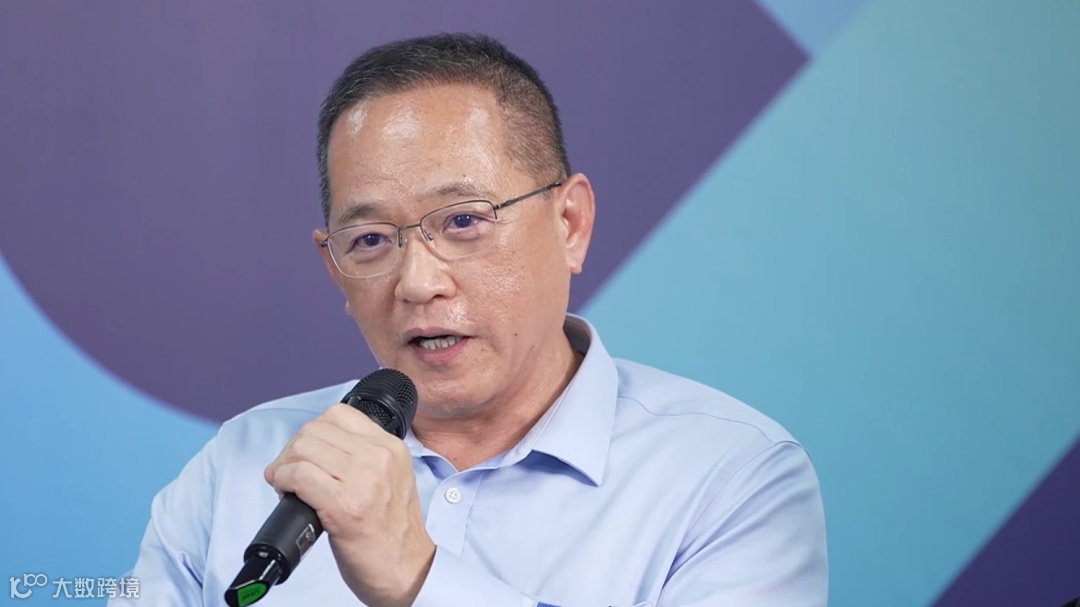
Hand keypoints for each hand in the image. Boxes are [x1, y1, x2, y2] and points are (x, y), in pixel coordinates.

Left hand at [264, 403, 434, 606]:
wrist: (408, 571)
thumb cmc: (392, 533)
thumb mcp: (392, 479)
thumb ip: (365, 457)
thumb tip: (315, 448)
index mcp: (392, 448)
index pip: (338, 414)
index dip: (312, 432)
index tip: (306, 454)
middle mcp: (380, 458)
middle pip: (314, 430)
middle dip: (291, 451)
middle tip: (288, 474)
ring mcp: (364, 480)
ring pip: (303, 448)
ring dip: (284, 467)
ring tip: (287, 486)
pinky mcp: (345, 506)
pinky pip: (298, 475)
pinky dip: (283, 482)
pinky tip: (287, 495)